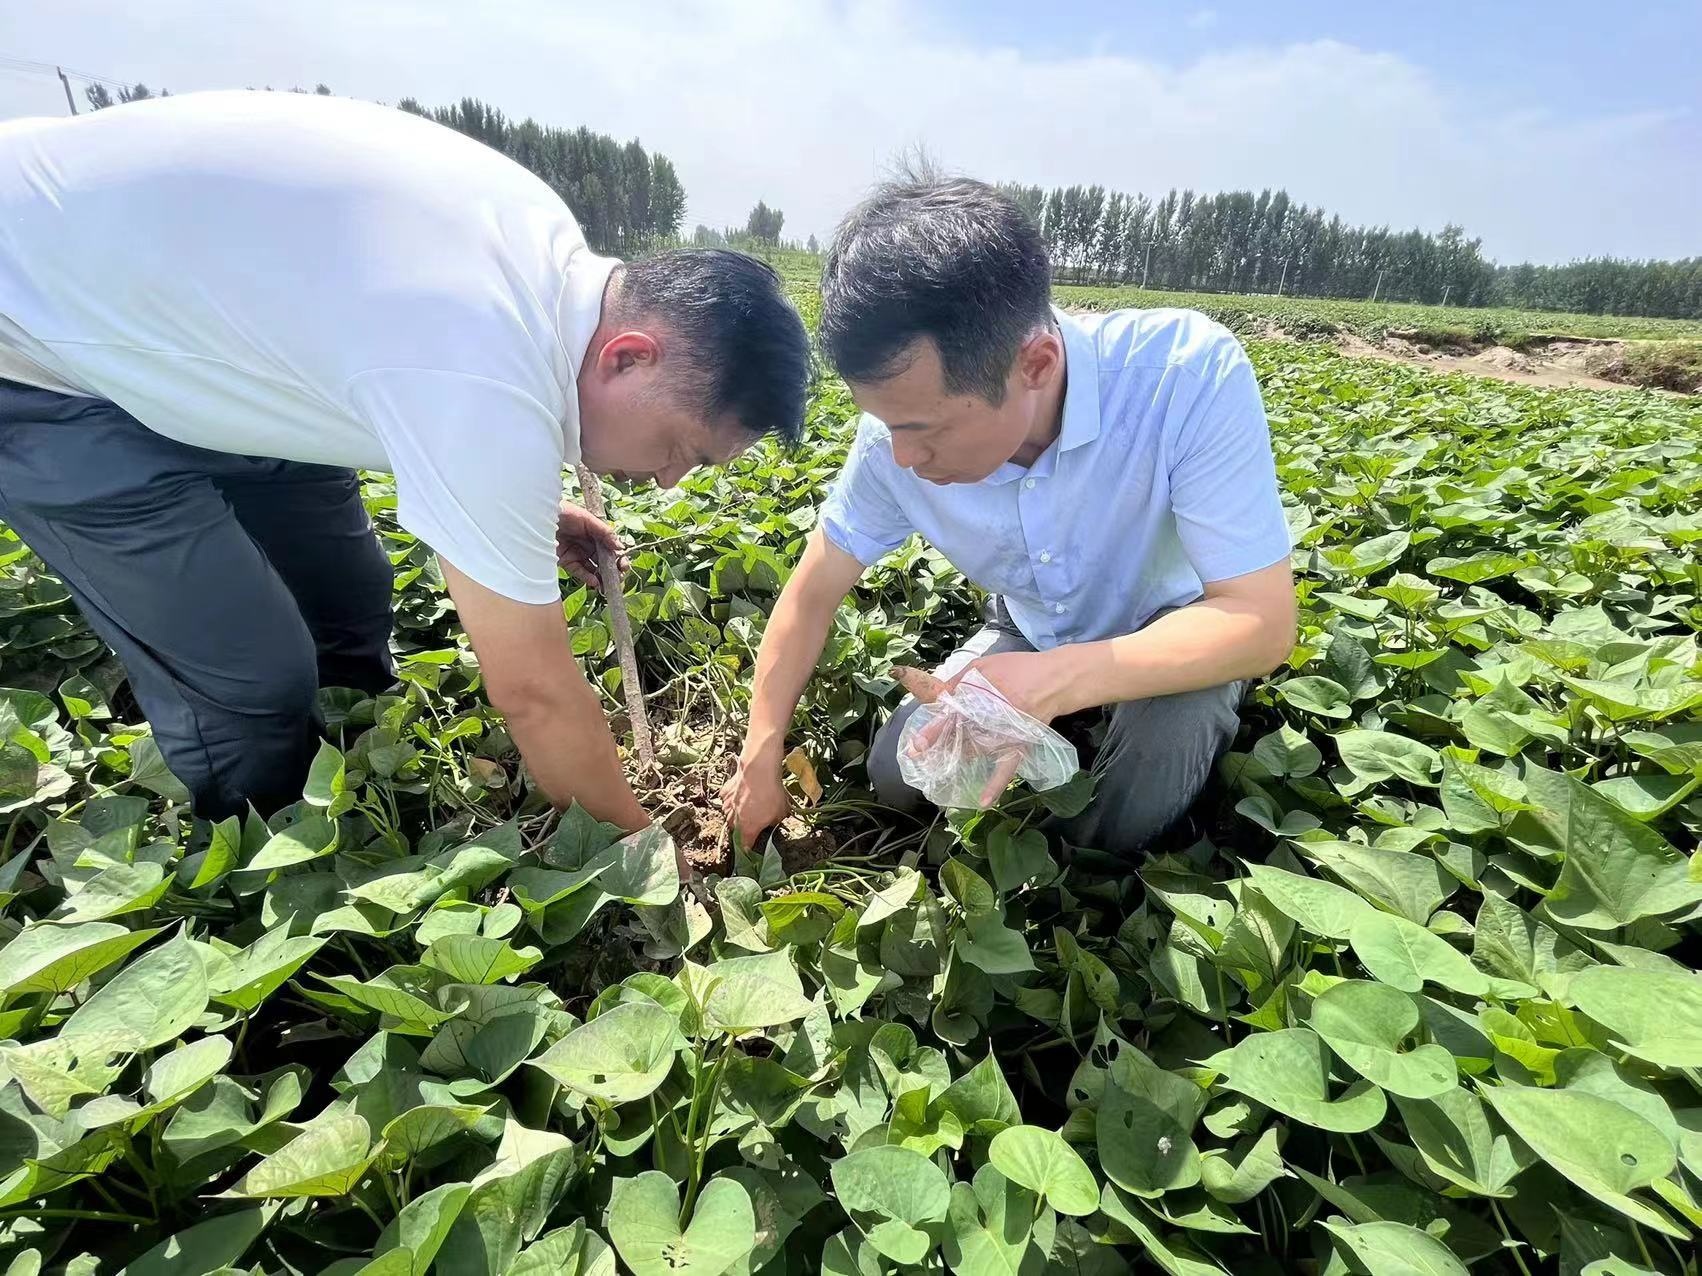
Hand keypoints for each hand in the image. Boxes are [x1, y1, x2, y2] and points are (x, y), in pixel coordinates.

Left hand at [557, 503, 629, 591]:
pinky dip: (588, 578)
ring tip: (608, 585)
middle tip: (619, 578)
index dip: (619, 559)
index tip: (624, 566)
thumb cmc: (566, 512)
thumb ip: (604, 533)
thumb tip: (620, 547)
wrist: (541, 515)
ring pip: (594, 569)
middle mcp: (589, 546)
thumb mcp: (588, 519)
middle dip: (613, 571)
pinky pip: (580, 572)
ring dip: (602, 578)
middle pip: (605, 562)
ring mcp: (578, 554)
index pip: (612, 550)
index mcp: (597, 535)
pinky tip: (596, 582)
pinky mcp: (567, 562)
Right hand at [720, 755, 790, 846]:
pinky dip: (731, 800)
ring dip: (735, 815)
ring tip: (746, 808)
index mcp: (748, 829)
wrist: (758, 771)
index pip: (745, 845)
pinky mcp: (724, 792)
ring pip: (728, 815)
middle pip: (735, 830)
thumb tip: (771, 822)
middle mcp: (734, 819)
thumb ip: (774, 822)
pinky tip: (740, 794)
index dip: (748, 848)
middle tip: (751, 823)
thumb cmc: (771, 794)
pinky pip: (726, 800)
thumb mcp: (781, 813)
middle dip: (742, 829)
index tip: (751, 848)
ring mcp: (727, 805)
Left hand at [907, 648, 1083, 805]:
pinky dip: (996, 785)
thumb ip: (957, 680)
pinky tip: (984, 802)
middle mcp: (991, 717)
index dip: (933, 730)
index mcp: (981, 695)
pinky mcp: (1020, 745)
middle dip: (940, 745)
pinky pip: (1007, 768)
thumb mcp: (983, 664)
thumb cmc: (1018, 668)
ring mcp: (1006, 733)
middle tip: (919, 754)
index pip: (951, 715)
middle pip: (960, 736)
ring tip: (939, 764)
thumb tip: (934, 696)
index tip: (917, 744)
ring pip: (975, 751)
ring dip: (958, 757)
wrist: (1056, 679)